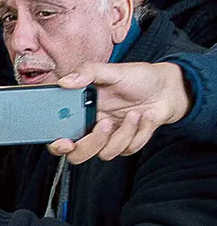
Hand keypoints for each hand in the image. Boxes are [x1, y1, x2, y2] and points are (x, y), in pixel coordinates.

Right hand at [48, 62, 192, 163]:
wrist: (169, 88)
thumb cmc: (139, 78)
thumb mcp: (113, 70)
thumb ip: (87, 73)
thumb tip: (65, 81)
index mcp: (81, 111)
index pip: (58, 134)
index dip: (56, 144)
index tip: (63, 141)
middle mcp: (91, 127)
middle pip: (78, 154)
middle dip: (91, 144)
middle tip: (104, 124)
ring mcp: (110, 137)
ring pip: (106, 153)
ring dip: (123, 134)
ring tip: (134, 114)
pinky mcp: (128, 142)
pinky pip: (129, 149)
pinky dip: (141, 132)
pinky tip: (147, 117)